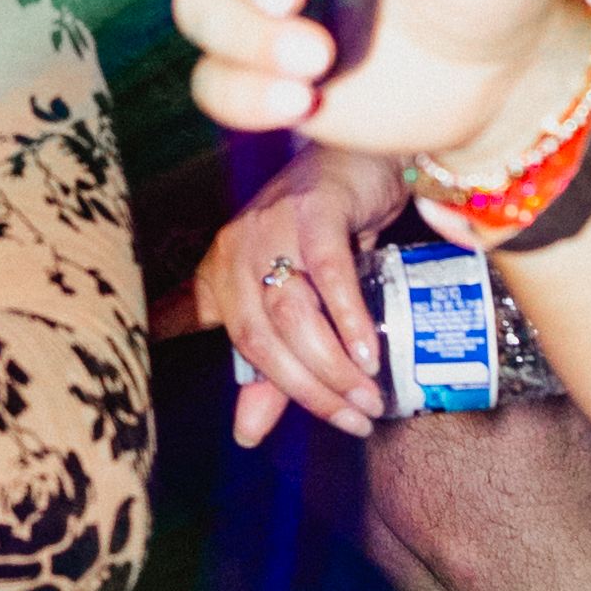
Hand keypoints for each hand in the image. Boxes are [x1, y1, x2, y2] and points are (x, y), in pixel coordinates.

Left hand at [195, 137, 409, 445]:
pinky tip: (369, 352)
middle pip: (262, 337)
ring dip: (332, 362)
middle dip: (310, 388)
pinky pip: (329, 274)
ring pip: (292, 311)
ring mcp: (271, 226)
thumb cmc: (326, 232)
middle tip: (355, 417)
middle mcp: (235, 250)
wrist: (359, 157)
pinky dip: (349, 318)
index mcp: (220, 273)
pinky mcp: (313, 210)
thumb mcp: (299, 298)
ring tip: (368, 394)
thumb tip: (249, 434)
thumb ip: (273, 366)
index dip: (263, 391)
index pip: (236, 346)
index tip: (275, 430)